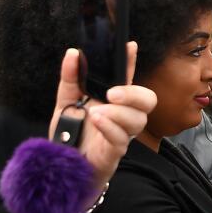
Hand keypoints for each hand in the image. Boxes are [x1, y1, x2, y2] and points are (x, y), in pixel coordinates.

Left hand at [47, 43, 155, 195]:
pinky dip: (110, 127)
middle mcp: (123, 116)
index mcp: (114, 101)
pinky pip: (122, 138)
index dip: (131, 61)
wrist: (63, 166)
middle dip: (134, 93)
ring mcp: (122, 134)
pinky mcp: (115, 152)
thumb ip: (70, 78)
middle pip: (148, 100)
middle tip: (113, 93)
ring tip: (96, 113)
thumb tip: (73, 54)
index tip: (129, 46)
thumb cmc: (70, 135)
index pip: (127, 77)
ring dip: (118, 113)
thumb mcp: (66, 102)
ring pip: (138, 119)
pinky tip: (97, 121)